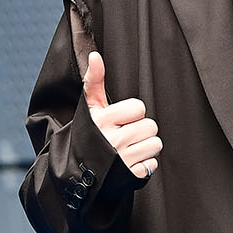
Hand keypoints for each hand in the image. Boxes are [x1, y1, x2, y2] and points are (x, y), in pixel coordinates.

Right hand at [83, 51, 162, 178]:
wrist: (77, 172)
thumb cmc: (87, 135)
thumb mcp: (89, 109)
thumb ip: (94, 81)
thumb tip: (95, 56)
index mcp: (103, 121)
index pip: (139, 108)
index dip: (133, 114)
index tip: (121, 121)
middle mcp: (113, 141)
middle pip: (150, 127)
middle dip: (141, 131)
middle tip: (126, 136)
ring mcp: (122, 161)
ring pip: (155, 145)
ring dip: (146, 147)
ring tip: (130, 149)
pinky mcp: (129, 177)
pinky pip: (152, 165)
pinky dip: (145, 165)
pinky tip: (131, 163)